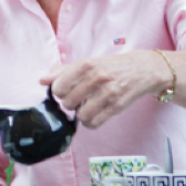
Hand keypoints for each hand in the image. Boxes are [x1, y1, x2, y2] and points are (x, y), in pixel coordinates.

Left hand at [39, 50, 168, 128]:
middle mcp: (98, 78)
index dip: (58, 92)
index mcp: (87, 64)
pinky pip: (95, 122)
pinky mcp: (117, 106)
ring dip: (80, 114)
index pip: (59, 86)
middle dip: (69, 103)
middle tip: (76, 98)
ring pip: (81, 115)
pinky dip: (90, 122)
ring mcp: (109, 93)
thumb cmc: (111, 66)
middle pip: (67, 102)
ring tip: (84, 107)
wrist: (142, 69)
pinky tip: (93, 115)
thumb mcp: (89, 62)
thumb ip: (64, 71)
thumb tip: (43, 80)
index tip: (64, 90)